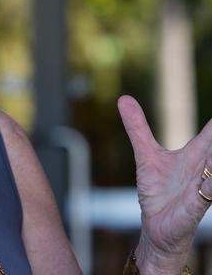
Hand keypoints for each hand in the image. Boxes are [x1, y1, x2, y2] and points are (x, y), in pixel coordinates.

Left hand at [118, 95, 211, 272]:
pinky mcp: (195, 206)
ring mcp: (202, 188)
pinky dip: (210, 185)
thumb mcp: (146, 155)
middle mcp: (203, 170)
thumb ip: (138, 128)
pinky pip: (207, 194)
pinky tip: (208, 180)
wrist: (156, 228)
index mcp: (195, 155)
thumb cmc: (158, 192)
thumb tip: (123, 98)